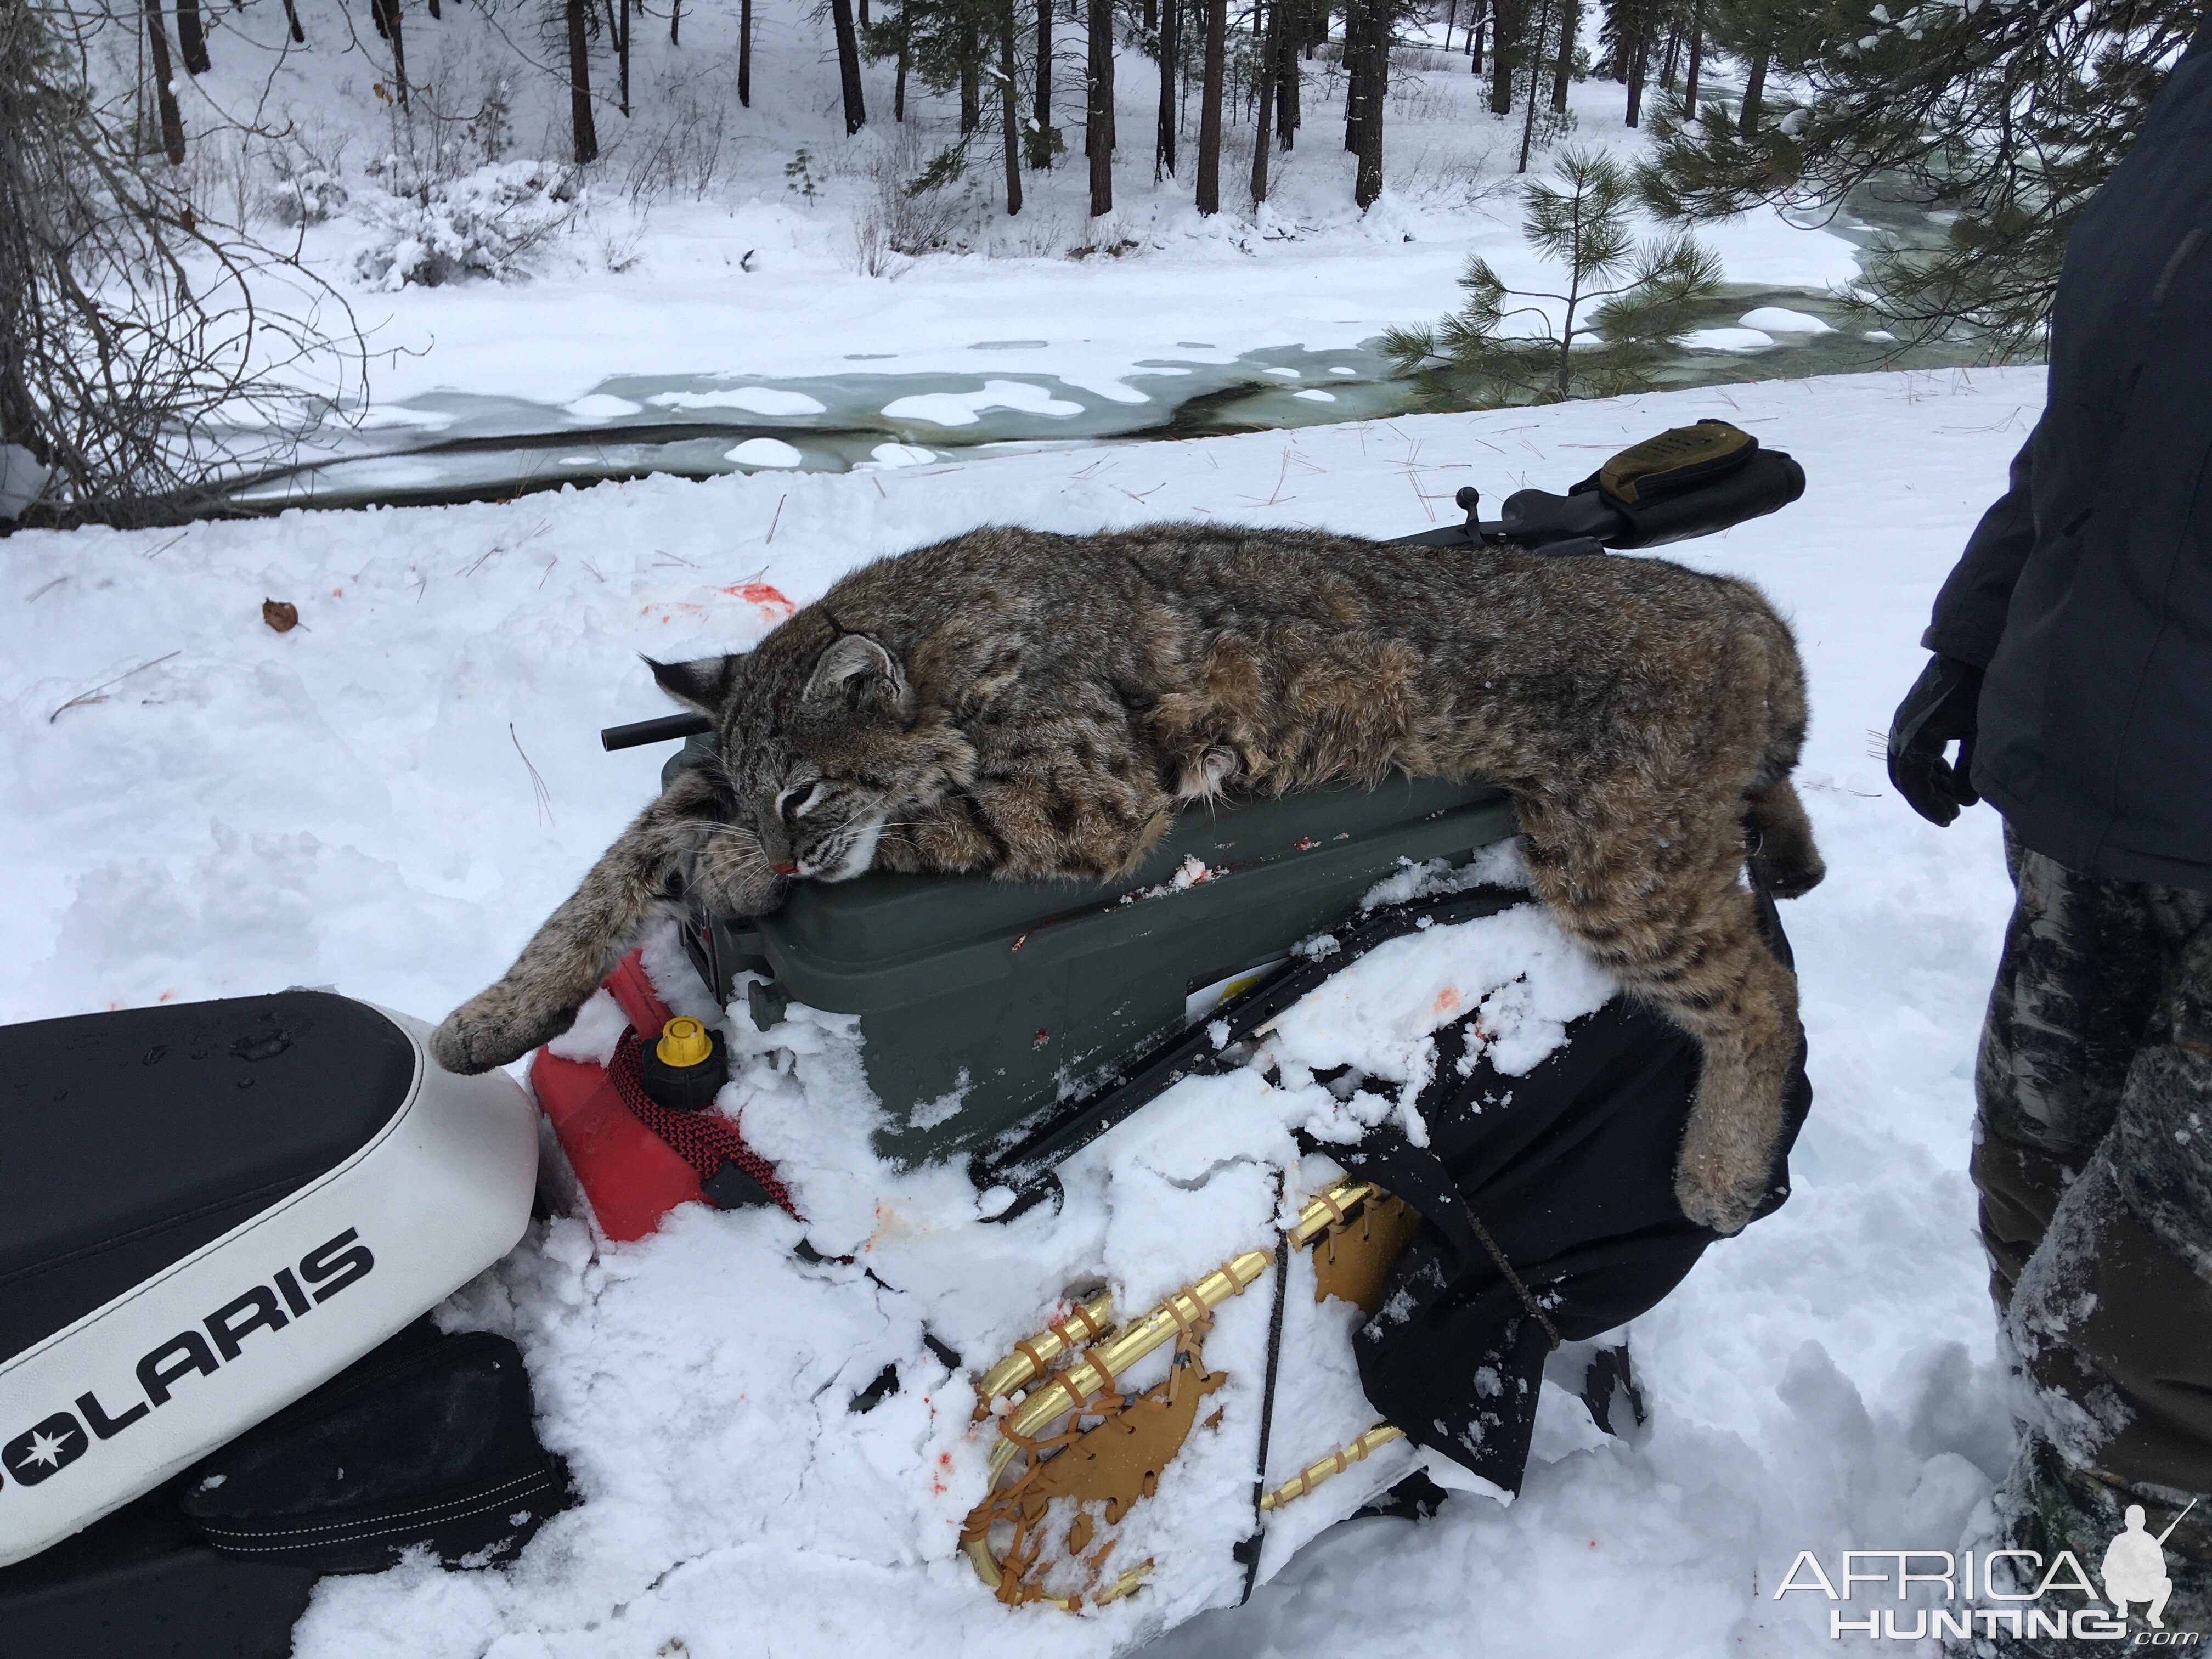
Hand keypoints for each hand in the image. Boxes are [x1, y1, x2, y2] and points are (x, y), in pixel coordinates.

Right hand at [1887, 655, 1983, 826]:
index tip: (1950, 820)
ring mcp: (1905, 723)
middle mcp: (1903, 732)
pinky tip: (1950, 773)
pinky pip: (1914, 750)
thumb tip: (1965, 801)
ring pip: (1908, 764)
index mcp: (1916, 739)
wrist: (1970, 651)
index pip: (1914, 783)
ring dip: (1929, 783)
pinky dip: (1929, 766)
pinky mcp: (1914, 716)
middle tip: (1952, 813)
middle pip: (1905, 776)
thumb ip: (1971, 771)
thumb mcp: (1980, 735)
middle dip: (1926, 797)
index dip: (1929, 805)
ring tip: (1954, 797)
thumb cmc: (1978, 691)